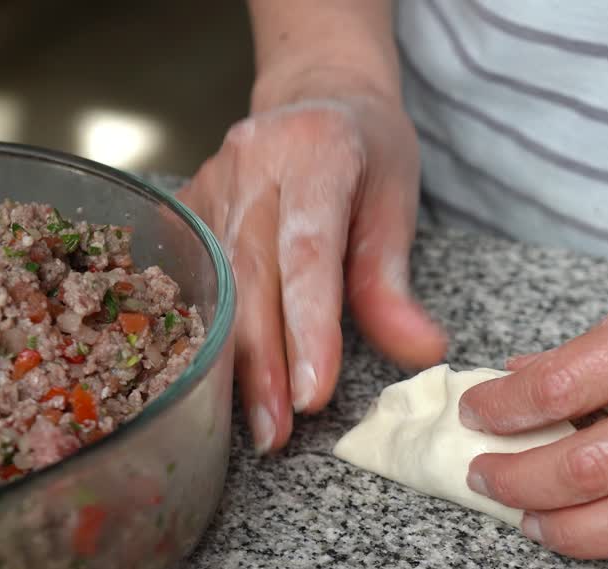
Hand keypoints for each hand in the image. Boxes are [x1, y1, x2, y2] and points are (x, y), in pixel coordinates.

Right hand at [178, 70, 445, 453]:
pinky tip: (217, 388)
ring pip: (216, 285)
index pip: (308, 250)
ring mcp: (210, 180)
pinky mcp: (186, 205)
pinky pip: (191, 279)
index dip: (308, 326)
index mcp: (317, 150)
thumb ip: (394, 283)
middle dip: (265, 362)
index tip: (315, 395)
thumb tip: (421, 354)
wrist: (315, 98)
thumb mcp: (396, 203)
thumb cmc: (366, 152)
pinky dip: (208, 335)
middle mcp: (252, 161)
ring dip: (236, 362)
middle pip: (250, 275)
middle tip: (278, 432)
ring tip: (260, 425)